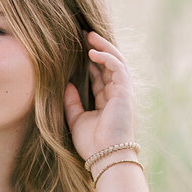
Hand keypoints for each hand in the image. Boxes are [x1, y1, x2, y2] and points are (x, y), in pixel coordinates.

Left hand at [63, 30, 135, 162]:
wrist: (105, 157)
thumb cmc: (92, 143)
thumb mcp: (76, 119)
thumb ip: (72, 102)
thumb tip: (66, 84)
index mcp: (107, 101)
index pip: (100, 75)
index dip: (91, 60)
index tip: (78, 48)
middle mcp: (117, 94)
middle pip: (109, 64)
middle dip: (97, 48)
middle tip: (83, 34)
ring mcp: (123, 92)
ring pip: (116, 61)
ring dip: (103, 47)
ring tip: (88, 35)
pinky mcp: (125, 92)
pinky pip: (117, 68)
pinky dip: (106, 57)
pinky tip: (91, 52)